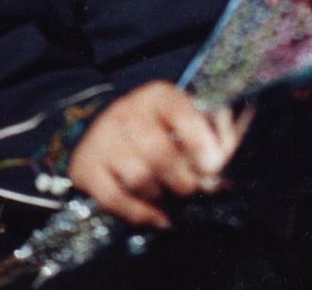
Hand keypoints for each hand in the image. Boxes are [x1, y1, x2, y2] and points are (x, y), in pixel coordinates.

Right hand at [68, 81, 251, 228]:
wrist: (107, 133)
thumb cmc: (160, 129)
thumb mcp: (188, 119)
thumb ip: (216, 136)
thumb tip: (226, 160)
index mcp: (159, 95)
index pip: (182, 114)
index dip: (201, 143)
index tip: (214, 166)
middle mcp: (127, 111)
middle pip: (161, 155)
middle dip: (185, 180)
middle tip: (194, 189)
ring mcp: (103, 138)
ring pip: (140, 180)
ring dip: (163, 196)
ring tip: (171, 194)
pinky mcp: (86, 166)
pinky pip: (116, 200)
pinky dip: (141, 214)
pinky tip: (158, 216)